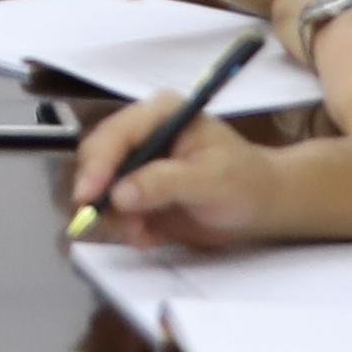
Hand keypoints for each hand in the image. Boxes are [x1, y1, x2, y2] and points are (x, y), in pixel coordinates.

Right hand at [76, 113, 307, 254]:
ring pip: (102, 188)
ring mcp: (139, 164)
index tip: (89, 195)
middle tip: (102, 220)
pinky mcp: (139, 193)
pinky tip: (153, 236)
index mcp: (161, 115)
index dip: (97, 165)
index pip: (115, 134)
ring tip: (144, 232)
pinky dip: (128, 228)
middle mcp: (143, 134)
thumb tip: (120, 194)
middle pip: (97, 157)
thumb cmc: (245, 182)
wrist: (262, 205)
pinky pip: (116, 211)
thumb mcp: (210, 181)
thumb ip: (164, 184)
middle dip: (98, 192)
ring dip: (115, 216)